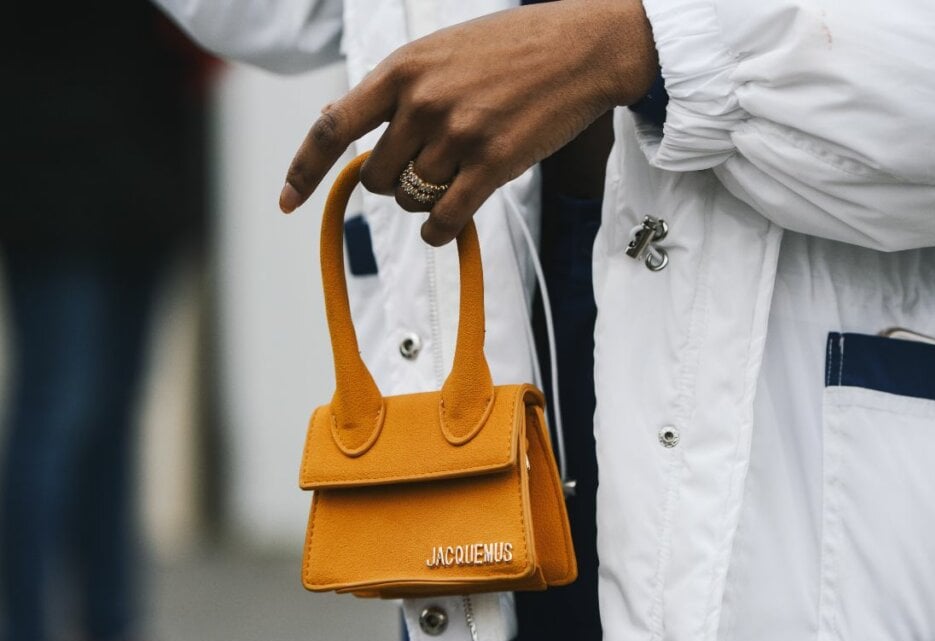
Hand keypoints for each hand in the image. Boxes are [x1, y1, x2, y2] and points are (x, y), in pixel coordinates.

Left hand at [279, 0, 656, 244]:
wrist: (580, 47)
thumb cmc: (511, 48)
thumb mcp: (439, 51)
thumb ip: (395, 87)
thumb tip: (342, 122)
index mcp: (402, 70)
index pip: (333, 127)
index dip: (303, 169)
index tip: (287, 202)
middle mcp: (423, 103)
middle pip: (377, 177)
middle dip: (393, 182)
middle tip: (424, 167)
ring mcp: (458, 135)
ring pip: (411, 198)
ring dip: (424, 200)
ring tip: (453, 177)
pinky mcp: (493, 164)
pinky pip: (445, 219)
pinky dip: (438, 231)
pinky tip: (442, 227)